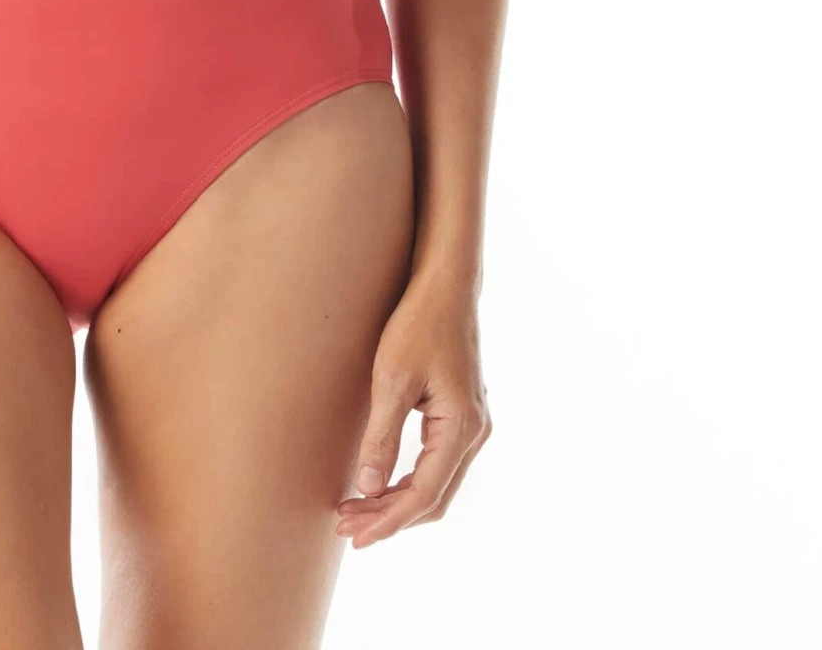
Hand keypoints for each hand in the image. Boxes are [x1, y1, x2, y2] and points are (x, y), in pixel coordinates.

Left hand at [336, 270, 490, 546]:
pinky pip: (438, 465)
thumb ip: (381, 436)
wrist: (446, 286)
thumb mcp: (392, 378)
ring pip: (437, 485)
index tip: (353, 534)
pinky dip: (409, 482)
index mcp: (461, 427)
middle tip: (345, 529)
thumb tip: (369, 488)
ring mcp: (474, 426)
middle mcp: (475, 434)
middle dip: (389, 518)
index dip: (387, 520)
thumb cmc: (418, 324)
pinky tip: (379, 483)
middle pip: (433, 498)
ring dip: (397, 502)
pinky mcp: (463, 416)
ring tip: (355, 511)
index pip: (423, 495)